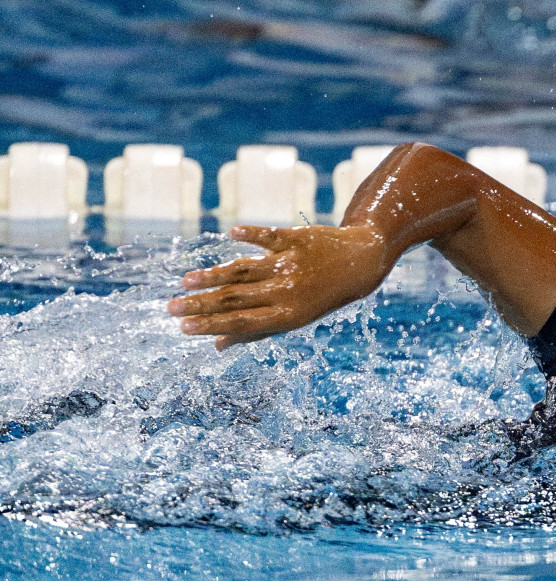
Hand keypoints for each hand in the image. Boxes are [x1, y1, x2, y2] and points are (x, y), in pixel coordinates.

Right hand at [168, 224, 396, 349]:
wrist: (360, 264)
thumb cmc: (319, 296)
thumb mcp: (294, 318)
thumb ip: (255, 331)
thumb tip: (217, 346)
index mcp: (287, 315)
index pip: (242, 322)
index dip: (211, 325)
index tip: (182, 327)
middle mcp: (288, 291)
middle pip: (237, 298)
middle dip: (202, 304)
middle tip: (170, 307)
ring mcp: (291, 265)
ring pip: (246, 270)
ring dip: (214, 274)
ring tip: (186, 280)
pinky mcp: (296, 240)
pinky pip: (271, 237)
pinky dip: (252, 235)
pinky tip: (232, 234)